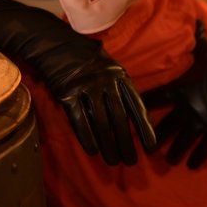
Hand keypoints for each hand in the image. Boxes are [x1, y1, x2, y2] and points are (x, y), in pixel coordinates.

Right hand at [44, 52, 155, 167]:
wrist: (55, 44)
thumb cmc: (85, 59)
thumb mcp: (109, 68)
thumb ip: (119, 88)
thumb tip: (132, 117)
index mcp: (119, 75)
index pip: (136, 105)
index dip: (144, 128)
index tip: (151, 148)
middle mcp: (105, 81)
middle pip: (118, 118)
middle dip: (126, 142)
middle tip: (130, 162)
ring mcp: (86, 86)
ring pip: (100, 122)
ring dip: (108, 145)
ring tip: (113, 161)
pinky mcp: (67, 92)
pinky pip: (79, 119)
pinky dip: (86, 137)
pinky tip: (93, 151)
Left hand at [142, 26, 206, 168]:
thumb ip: (197, 35)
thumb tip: (194, 15)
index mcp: (182, 87)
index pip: (156, 98)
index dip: (142, 106)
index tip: (128, 114)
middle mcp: (189, 106)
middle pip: (166, 126)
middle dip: (155, 138)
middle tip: (145, 149)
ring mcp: (203, 119)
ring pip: (184, 140)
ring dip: (175, 152)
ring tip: (169, 161)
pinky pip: (206, 147)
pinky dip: (199, 157)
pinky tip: (192, 166)